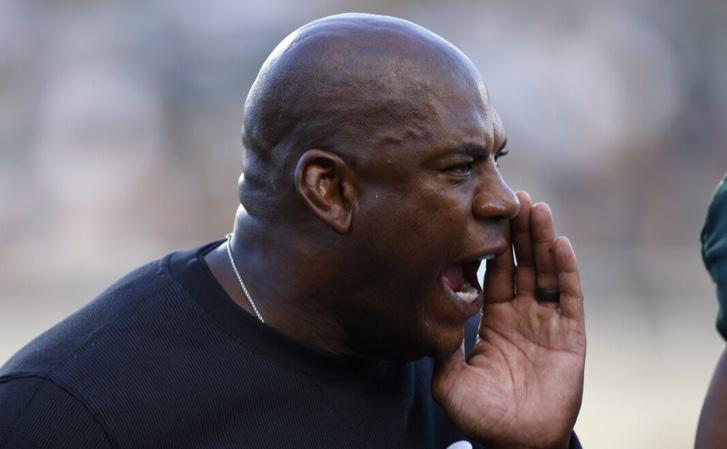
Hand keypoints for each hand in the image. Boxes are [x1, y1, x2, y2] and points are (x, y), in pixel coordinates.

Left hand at [432, 191, 585, 448]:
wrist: (518, 442)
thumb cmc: (483, 416)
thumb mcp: (450, 382)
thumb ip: (439, 350)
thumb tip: (424, 319)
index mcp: (493, 320)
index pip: (493, 274)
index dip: (490, 246)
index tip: (484, 216)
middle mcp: (521, 315)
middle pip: (521, 263)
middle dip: (517, 232)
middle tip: (513, 196)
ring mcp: (547, 322)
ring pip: (545, 272)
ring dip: (541, 240)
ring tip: (536, 208)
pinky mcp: (570, 334)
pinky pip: (569, 297)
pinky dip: (566, 270)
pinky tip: (559, 244)